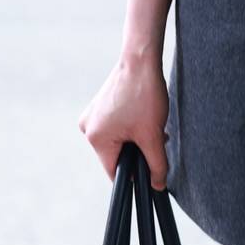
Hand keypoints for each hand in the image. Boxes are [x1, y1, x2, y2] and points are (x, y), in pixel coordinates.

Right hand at [78, 53, 169, 191]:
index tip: (151, 168)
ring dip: (138, 138)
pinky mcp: (100, 106)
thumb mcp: (152, 135)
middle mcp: (88, 128)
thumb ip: (156, 164)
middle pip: (117, 155)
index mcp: (96, 138)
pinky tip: (144, 116)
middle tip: (156, 138)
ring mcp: (93, 115)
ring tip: (152, 125)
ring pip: (119, 140)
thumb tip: (157, 185)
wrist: (141, 60)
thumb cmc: (144, 94)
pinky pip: (116, 126)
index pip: (114, 171)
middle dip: (139, 151)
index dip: (135, 174)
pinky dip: (132, 127)